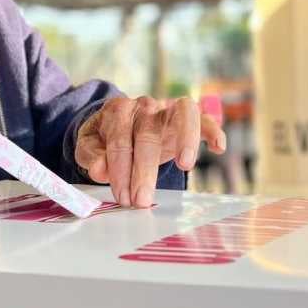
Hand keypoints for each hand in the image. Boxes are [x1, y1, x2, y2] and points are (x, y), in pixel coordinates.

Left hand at [74, 96, 225, 207]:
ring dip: (186, 139)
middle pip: (147, 135)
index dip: (120, 170)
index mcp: (118, 111)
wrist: (124, 119)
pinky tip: (218, 147)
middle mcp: (144, 106)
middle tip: (142, 201)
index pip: (119, 141)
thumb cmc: (107, 136)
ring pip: (182, 114)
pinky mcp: (188, 116)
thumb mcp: (90, 144)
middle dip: (144, 171)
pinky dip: (213, 130)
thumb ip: (91, 156)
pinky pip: (204, 117)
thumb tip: (100, 170)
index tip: (122, 197)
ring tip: (185, 166)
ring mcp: (168, 108)